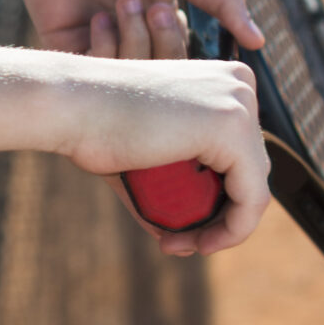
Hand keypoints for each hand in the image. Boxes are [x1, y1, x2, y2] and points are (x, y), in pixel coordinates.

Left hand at [6, 0, 262, 57]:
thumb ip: (220, 1)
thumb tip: (260, 41)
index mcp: (160, 24)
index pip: (183, 63)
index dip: (182, 49)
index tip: (172, 13)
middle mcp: (131, 39)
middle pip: (157, 74)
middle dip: (160, 43)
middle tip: (153, 7)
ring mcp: (99, 45)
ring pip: (127, 76)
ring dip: (132, 42)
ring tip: (124, 2)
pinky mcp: (66, 45)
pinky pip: (92, 72)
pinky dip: (103, 51)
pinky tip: (99, 18)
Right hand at [63, 10, 267, 254]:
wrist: (69, 104)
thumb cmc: (96, 126)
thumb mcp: (148, 154)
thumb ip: (174, 185)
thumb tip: (191, 238)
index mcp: (224, 79)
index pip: (240, 153)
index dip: (218, 199)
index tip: (177, 227)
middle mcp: (240, 83)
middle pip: (249, 171)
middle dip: (217, 217)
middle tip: (174, 241)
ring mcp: (240, 103)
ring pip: (254, 189)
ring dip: (221, 229)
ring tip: (178, 245)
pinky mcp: (232, 128)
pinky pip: (252, 199)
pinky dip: (231, 231)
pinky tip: (197, 244)